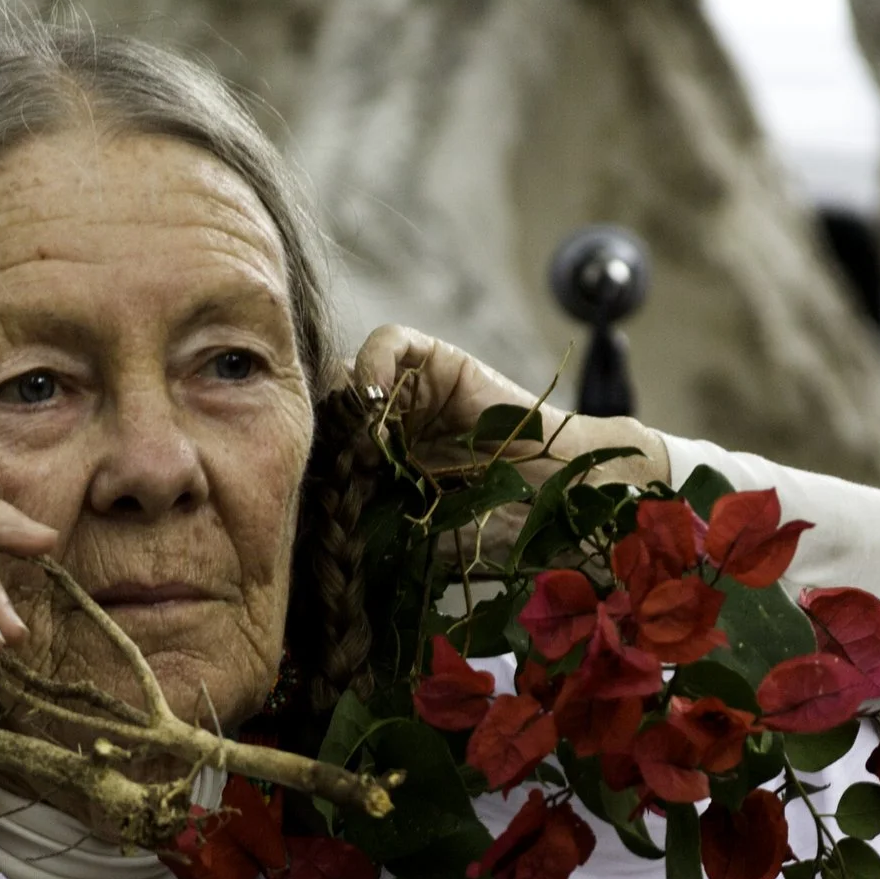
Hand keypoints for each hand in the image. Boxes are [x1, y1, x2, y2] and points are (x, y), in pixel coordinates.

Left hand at [347, 325, 670, 567]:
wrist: (566, 500)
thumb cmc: (500, 530)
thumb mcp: (421, 537)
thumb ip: (374, 527)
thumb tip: (318, 530)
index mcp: (377, 470)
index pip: (321, 448)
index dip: (313, 462)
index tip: (321, 492)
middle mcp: (387, 427)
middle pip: (327, 409)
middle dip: (325, 434)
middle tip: (341, 468)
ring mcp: (411, 392)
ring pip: (349, 373)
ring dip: (349, 404)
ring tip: (365, 443)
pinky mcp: (439, 361)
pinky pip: (389, 341)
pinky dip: (374, 362)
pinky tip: (376, 399)